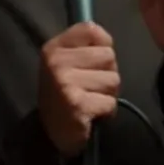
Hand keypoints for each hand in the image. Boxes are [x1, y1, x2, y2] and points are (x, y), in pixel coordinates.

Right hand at [38, 22, 119, 157]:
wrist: (50, 134)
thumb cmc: (64, 95)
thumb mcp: (67, 64)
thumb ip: (85, 48)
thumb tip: (108, 41)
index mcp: (54, 47)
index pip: (91, 29)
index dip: (102, 45)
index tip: (93, 63)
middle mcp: (56, 61)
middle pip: (108, 55)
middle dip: (107, 73)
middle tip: (91, 88)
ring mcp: (65, 82)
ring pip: (113, 79)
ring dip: (108, 94)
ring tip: (91, 101)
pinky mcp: (77, 104)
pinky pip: (110, 101)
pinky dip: (107, 111)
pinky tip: (91, 114)